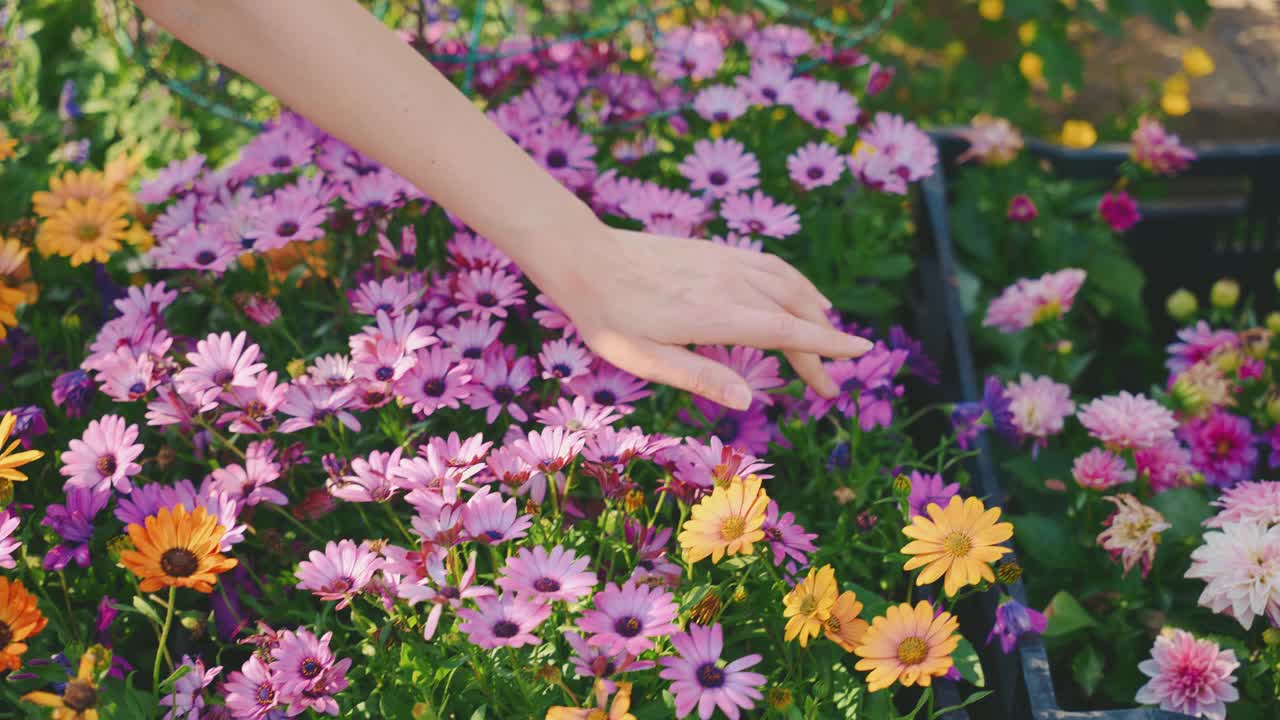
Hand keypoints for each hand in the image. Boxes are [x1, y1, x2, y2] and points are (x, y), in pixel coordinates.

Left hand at [532, 224, 873, 410]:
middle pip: (795, 313)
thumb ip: (699, 378)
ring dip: (814, 312)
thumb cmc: (609, 316)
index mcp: (719, 315)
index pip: (788, 332)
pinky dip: (795, 284)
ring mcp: (726, 262)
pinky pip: (771, 266)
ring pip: (788, 285)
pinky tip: (798, 295)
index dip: (827, 346)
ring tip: (829, 337)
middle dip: (821, 345)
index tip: (858, 354)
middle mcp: (732, 284)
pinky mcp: (717, 251)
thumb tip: (749, 399)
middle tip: (829, 382)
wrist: (585, 256)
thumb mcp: (645, 360)